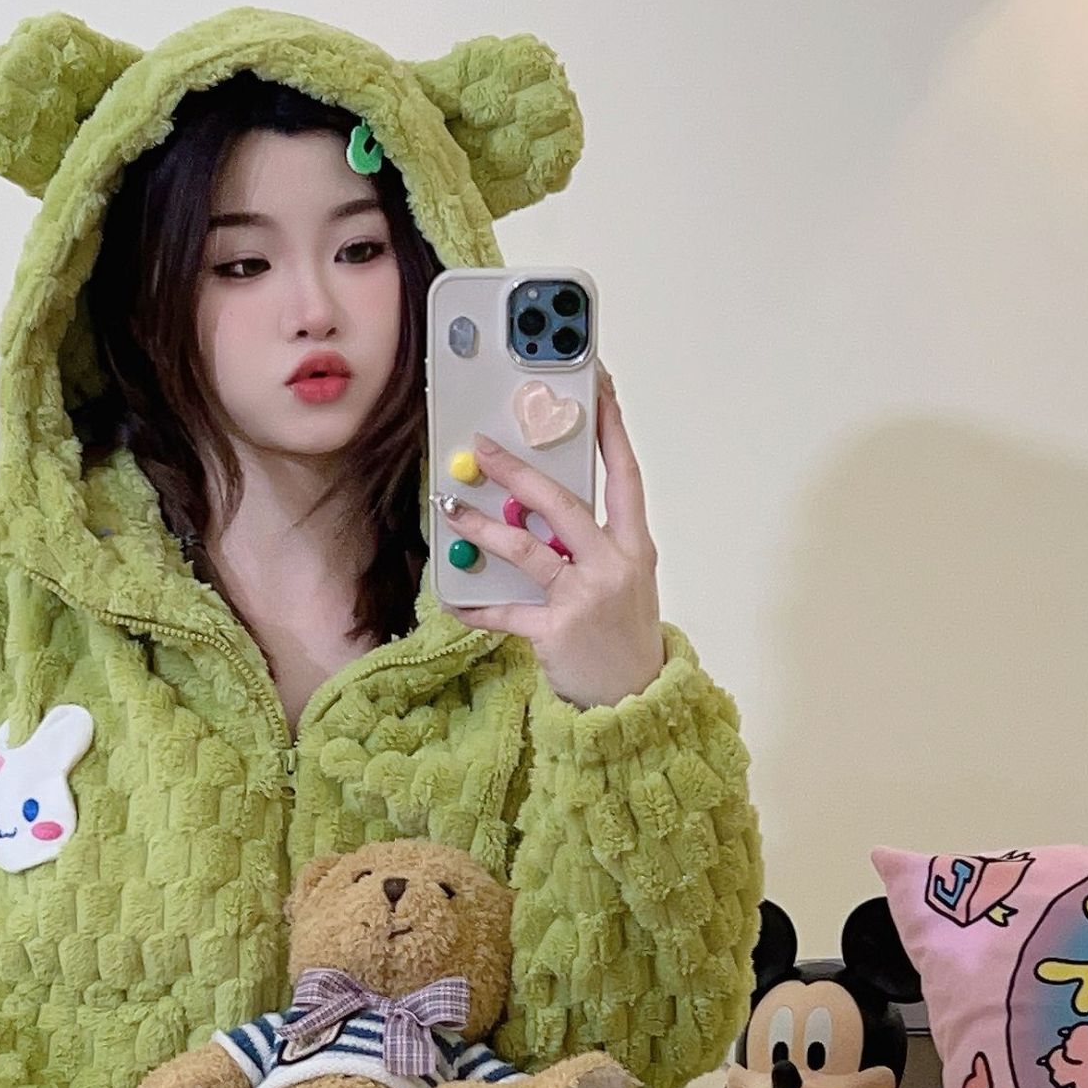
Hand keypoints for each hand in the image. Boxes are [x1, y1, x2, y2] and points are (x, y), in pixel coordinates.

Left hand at [436, 364, 665, 707]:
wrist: (635, 700)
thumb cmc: (622, 636)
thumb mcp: (621, 583)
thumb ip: (586, 547)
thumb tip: (533, 515)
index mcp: (634, 546)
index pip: (625, 474)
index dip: (611, 428)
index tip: (598, 388)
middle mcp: (614, 564)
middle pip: (562, 502)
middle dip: (518, 470)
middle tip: (483, 447)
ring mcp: (586, 597)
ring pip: (527, 549)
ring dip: (483, 527)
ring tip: (452, 507)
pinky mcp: (557, 630)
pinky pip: (506, 611)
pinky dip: (476, 605)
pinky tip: (454, 600)